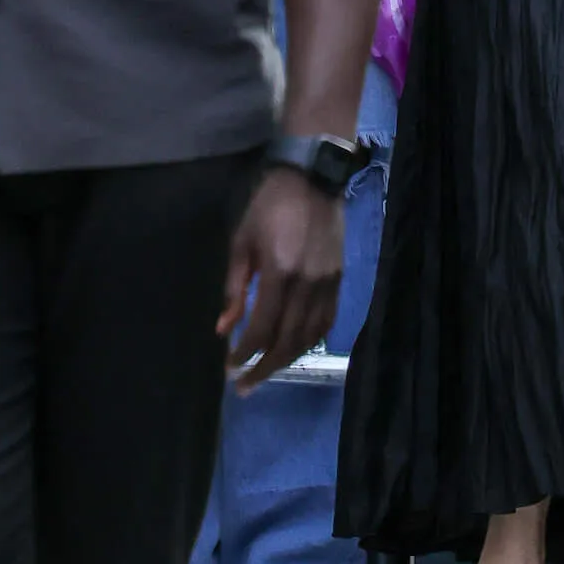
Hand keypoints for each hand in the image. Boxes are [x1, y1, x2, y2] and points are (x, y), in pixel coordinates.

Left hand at [220, 167, 344, 391]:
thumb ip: (234, 287)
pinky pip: (327, 321)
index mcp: (280, 272)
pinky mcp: (339, 278)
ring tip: (266, 371)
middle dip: (264, 367)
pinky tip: (294, 349)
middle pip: (288, 340)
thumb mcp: (242, 241)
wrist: (314, 177)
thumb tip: (223, 327)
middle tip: (244, 386)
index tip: (229, 367)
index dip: (244, 352)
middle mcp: (308, 283)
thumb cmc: (269, 205)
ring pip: (309, 336)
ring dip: (287, 359)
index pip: (262, 327)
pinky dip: (310, 340)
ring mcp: (328, 282)